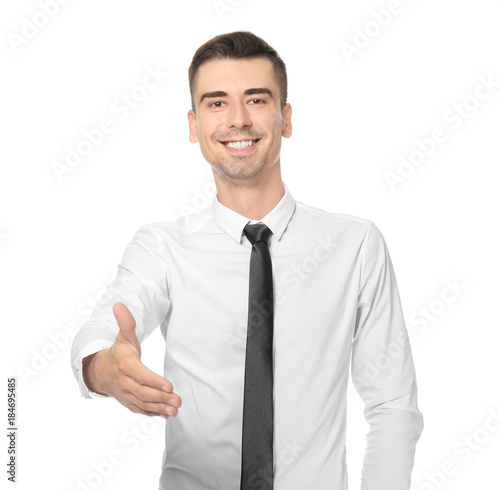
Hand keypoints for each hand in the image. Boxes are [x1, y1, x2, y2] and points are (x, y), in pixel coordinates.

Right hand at [83, 302, 180, 418]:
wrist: (102, 372)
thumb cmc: (119, 352)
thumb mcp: (123, 336)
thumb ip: (126, 323)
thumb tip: (119, 304)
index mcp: (124, 365)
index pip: (139, 375)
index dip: (153, 381)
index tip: (169, 385)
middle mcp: (123, 382)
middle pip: (143, 392)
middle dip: (161, 397)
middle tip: (178, 400)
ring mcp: (125, 394)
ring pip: (143, 403)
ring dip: (160, 407)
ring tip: (176, 409)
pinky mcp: (129, 403)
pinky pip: (141, 410)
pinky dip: (154, 413)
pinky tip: (167, 414)